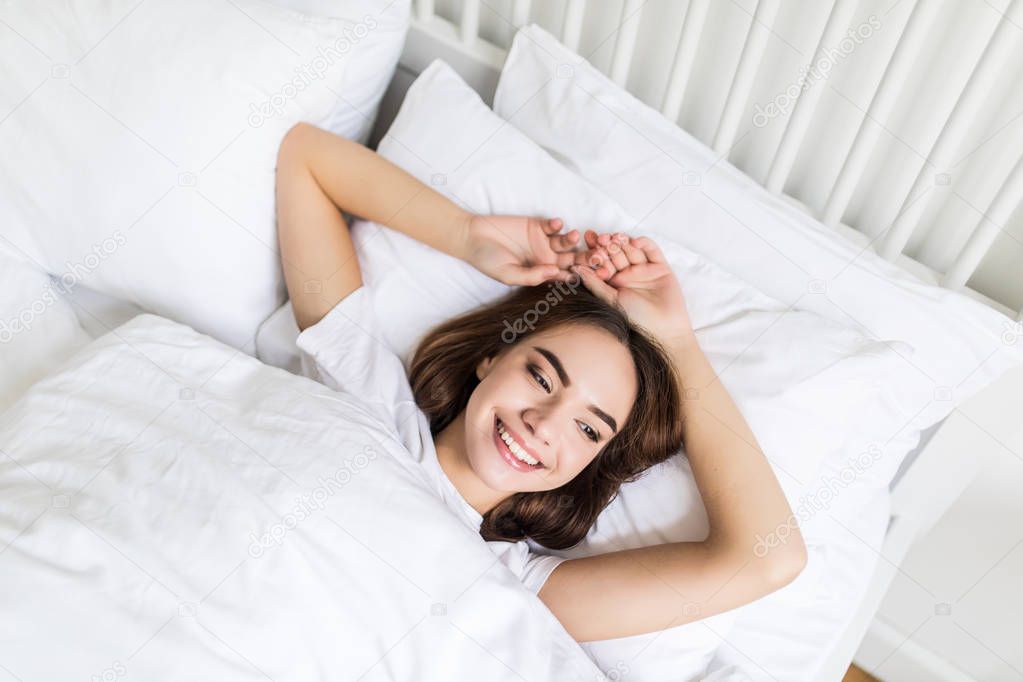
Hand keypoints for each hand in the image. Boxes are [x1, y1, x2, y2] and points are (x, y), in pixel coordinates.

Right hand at [462, 214, 579, 285]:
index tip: (585, 275)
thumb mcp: (508, 274)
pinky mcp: (538, 225)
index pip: (563, 277)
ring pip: (565, 242)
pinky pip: (553, 226)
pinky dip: (557, 225)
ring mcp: (543, 242)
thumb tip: (555, 273)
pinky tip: (557, 224)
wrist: (473, 237)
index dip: (575, 276)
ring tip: (573, 235)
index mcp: (541, 274)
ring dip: (571, 240)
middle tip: (593, 255)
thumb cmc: (488, 261)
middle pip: (571, 260)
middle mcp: (546, 259)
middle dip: (582, 258)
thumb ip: (531, 276)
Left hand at [570, 233, 693, 344]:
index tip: (587, 240)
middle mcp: (628, 273)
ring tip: (615, 240)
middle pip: (616, 253)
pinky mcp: (660, 266)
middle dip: (608, 245)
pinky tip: (634, 242)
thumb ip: (594, 283)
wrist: (663, 327)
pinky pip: (651, 250)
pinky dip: (643, 243)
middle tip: (600, 239)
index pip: (603, 262)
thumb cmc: (636, 319)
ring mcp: (644, 269)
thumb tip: (574, 268)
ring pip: (631, 249)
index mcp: (613, 282)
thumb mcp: (611, 300)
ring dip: (623, 242)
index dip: (596, 251)